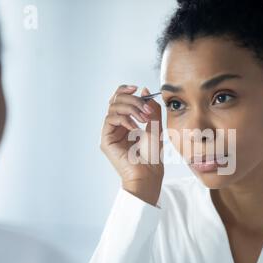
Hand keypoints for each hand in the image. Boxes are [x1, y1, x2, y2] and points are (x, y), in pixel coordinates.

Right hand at [101, 85, 163, 205]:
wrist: (149, 173)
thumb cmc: (153, 155)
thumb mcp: (156, 126)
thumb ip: (152, 109)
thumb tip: (143, 90)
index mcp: (126, 121)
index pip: (120, 99)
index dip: (126, 90)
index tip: (138, 88)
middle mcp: (116, 126)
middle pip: (116, 100)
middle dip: (132, 100)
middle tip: (146, 110)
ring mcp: (110, 132)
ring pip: (113, 108)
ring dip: (131, 108)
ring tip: (144, 119)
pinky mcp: (106, 140)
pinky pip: (110, 119)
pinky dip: (124, 119)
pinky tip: (134, 127)